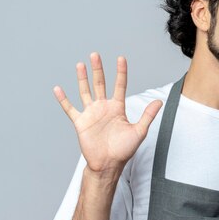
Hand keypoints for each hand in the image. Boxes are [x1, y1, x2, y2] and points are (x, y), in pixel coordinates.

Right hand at [53, 53, 162, 173]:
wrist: (108, 164)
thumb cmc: (124, 150)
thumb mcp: (139, 131)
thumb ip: (147, 115)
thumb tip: (160, 101)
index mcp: (117, 108)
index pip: (119, 86)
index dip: (121, 72)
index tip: (121, 58)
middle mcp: (103, 107)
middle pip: (100, 84)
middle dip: (98, 69)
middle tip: (95, 54)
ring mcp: (91, 114)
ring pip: (85, 91)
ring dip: (82, 78)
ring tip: (80, 64)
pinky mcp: (80, 122)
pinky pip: (69, 108)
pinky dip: (63, 99)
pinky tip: (58, 88)